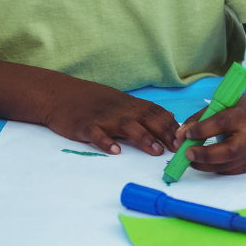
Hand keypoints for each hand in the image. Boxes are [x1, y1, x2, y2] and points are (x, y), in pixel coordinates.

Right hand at [42, 82, 178, 155]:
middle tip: (178, 148)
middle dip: (165, 133)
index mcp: (130, 105)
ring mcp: (102, 117)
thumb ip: (141, 114)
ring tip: (155, 151)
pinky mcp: (84, 125)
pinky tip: (115, 150)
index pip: (157, 113)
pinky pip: (96, 133)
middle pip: (147, 119)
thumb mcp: (120, 104)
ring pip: (126, 126)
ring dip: (143, 138)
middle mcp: (120, 109)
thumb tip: (169, 125)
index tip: (187, 137)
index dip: (172, 125)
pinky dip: (106, 141)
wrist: (58, 94)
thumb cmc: (93, 101)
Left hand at [173, 105, 245, 174]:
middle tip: (186, 154)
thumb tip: (180, 136)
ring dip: (204, 164)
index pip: (222, 124)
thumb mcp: (221, 107)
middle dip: (204, 155)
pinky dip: (213, 167)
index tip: (186, 134)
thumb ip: (199, 120)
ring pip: (226, 166)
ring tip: (190, 159)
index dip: (202, 130)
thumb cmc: (240, 111)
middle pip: (228, 151)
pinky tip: (204, 162)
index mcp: (245, 116)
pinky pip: (229, 171)